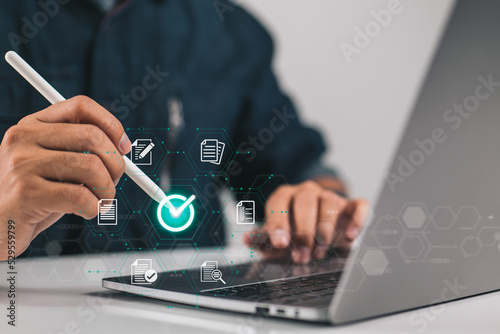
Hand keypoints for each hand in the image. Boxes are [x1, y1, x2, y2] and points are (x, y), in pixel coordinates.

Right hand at [0, 96, 130, 259]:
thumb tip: (122, 150)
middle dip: (116, 163)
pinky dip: (94, 207)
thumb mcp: (54, 163)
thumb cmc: (35, 193)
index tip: (123, 148)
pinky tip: (87, 211)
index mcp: (34, 124)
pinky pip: (80, 196)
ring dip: (107, 189)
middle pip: (92, 136)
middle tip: (114, 181)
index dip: (111, 124)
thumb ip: (81, 150)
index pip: (81, 106)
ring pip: (91, 167)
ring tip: (102, 200)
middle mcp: (24, 138)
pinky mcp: (25, 193)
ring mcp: (22, 164)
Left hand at [244, 180, 368, 263]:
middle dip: (303, 232)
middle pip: (305, 202)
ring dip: (324, 231)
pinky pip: (358, 206)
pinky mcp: (351, 206)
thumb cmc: (295, 231)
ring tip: (318, 253)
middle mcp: (307, 192)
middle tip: (301, 256)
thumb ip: (263, 239)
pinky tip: (349, 236)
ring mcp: (330, 197)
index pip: (279, 203)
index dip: (278, 222)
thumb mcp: (278, 236)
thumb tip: (247, 239)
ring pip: (329, 203)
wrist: (320, 225)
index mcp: (285, 196)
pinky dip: (356, 219)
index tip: (279, 243)